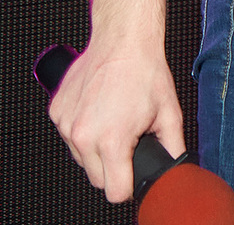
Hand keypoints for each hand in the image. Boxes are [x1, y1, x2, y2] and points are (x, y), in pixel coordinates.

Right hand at [48, 39, 183, 203]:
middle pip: (97, 179)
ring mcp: (66, 125)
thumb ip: (173, 148)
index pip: (115, 192)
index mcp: (112, 141)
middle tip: (128, 143)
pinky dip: (83, 132)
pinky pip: (70, 137)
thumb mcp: (170, 114)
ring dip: (96, 150)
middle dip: (113, 168)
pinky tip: (99, 112)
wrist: (123, 40)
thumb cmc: (145, 72)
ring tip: (114, 123)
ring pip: (81, 159)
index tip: (134, 173)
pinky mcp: (57, 113)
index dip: (128, 186)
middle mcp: (84, 136)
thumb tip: (175, 169)